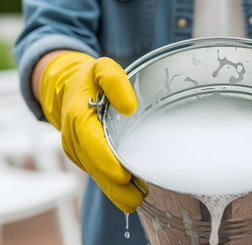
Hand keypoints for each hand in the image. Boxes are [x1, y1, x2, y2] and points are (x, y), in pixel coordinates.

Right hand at [40, 51, 147, 212]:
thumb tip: (129, 107)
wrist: (68, 88)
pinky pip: (97, 173)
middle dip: (114, 185)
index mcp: (79, 117)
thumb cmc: (90, 79)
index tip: (123, 176)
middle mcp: (76, 138)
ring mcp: (79, 149)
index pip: (92, 142)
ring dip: (114, 190)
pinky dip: (111, 186)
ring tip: (136, 201)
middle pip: (94, 165)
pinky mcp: (85, 156)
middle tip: (136, 199)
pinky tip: (129, 194)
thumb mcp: (103, 69)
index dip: (106, 161)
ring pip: (96, 174)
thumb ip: (115, 83)